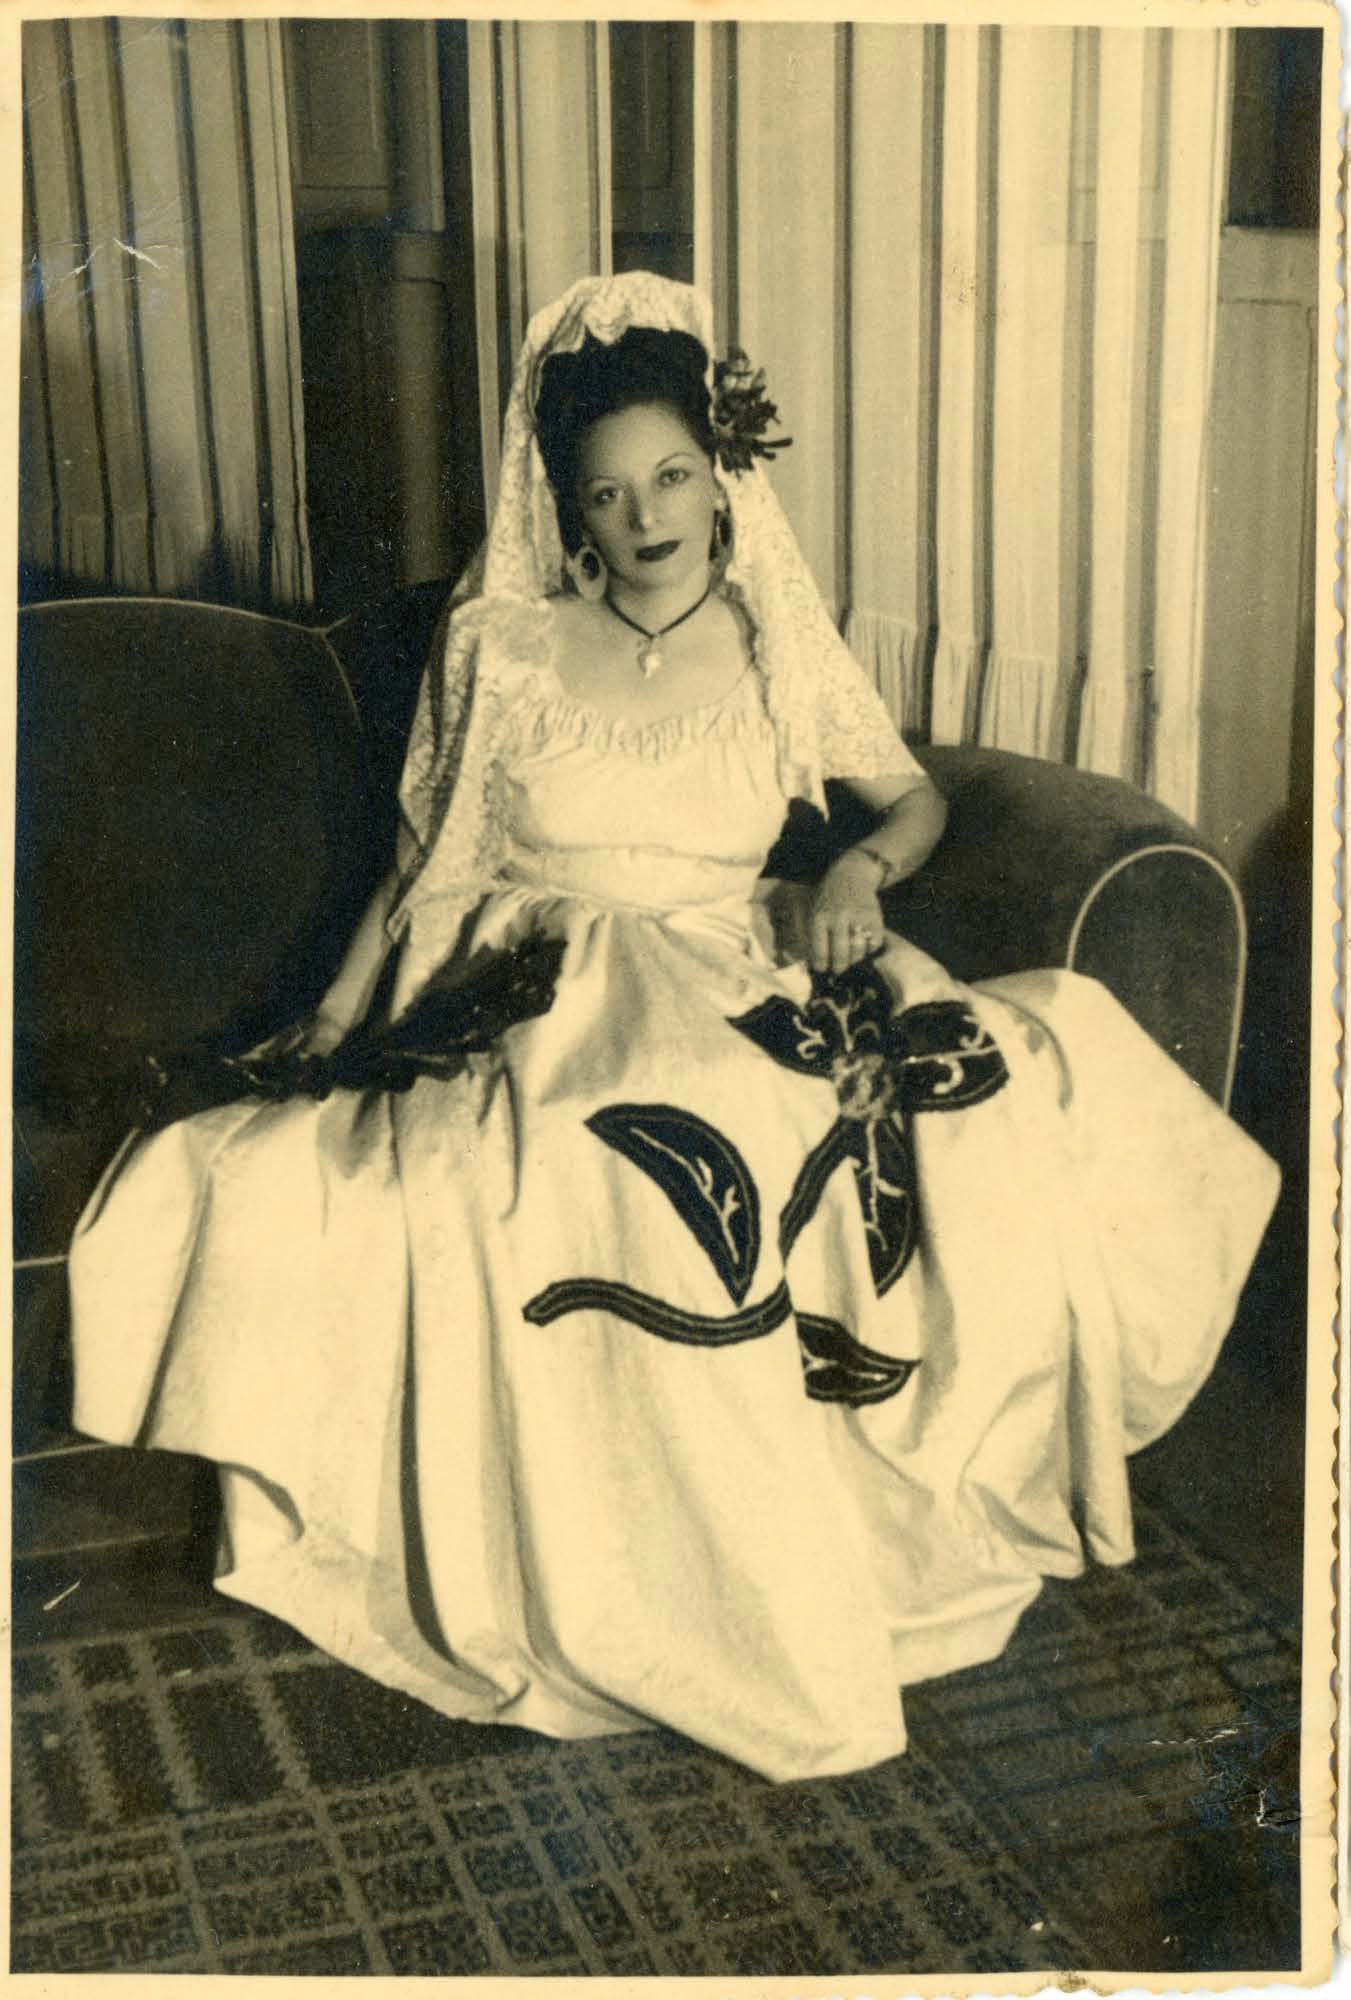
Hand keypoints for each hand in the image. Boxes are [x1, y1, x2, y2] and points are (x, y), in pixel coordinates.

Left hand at [807, 855, 885, 973]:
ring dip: (854, 960)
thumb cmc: (828, 898)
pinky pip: (874, 944)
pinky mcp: (875, 917)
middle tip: (838, 969)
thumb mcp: (812, 911)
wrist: (851, 875)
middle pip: (840, 955)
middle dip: (838, 967)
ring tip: (850, 957)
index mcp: (820, 917)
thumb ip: (810, 934)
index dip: (821, 965)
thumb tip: (811, 963)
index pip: (819, 951)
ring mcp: (858, 917)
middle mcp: (839, 917)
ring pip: (858, 951)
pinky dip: (869, 949)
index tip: (822, 969)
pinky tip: (863, 945)